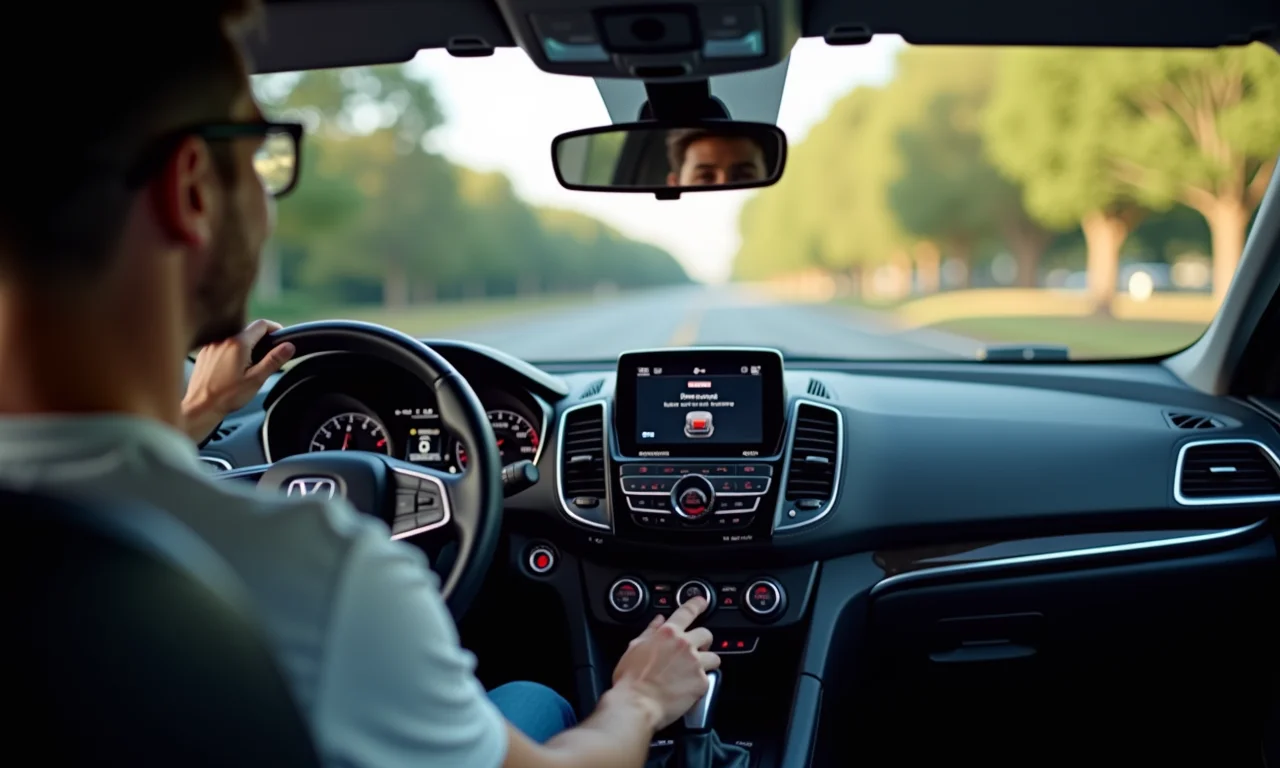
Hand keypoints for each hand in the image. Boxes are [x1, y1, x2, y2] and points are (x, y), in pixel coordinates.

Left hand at [182, 319, 294, 442]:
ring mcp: (211, 346)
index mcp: (238, 344)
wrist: (200, 406)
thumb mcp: (256, 379)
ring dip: (244, 347)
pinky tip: (231, 370)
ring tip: (247, 366)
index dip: (274, 328)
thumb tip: (289, 346)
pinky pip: (222, 346)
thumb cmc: (227, 396)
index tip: (279, 337)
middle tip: (266, 357)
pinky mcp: (204, 354)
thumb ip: (274, 360)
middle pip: (248, 331)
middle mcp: (223, 340)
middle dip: (260, 341)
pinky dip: (230, 353)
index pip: (261, 325)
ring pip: (234, 339)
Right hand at [609, 597, 719, 730]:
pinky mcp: (702, 682)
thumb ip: (650, 631)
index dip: (697, 604)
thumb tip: (658, 620)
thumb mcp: (635, 648)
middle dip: (703, 641)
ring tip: (694, 672)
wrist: (637, 704)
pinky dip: (701, 683)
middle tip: (695, 651)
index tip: (702, 602)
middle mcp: (685, 645)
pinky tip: (689, 689)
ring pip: (714, 657)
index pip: (687, 612)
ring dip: (707, 662)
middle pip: (706, 634)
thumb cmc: (631, 679)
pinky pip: (710, 678)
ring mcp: (695, 663)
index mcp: (667, 633)